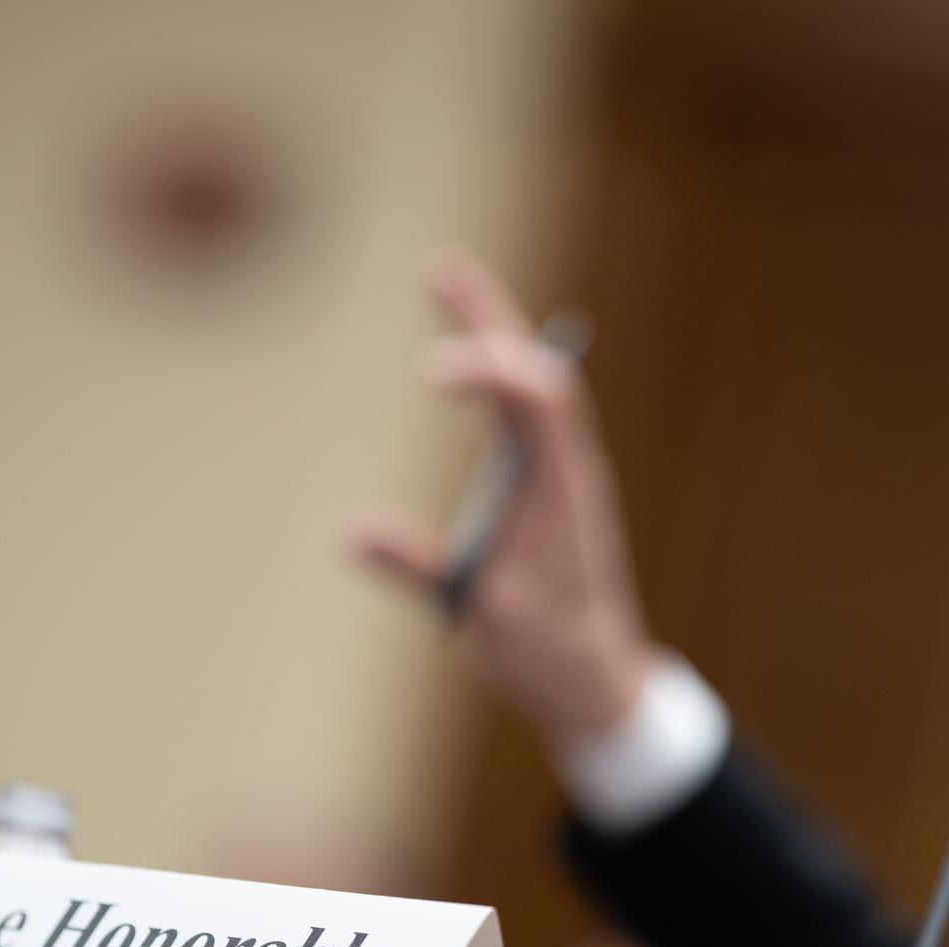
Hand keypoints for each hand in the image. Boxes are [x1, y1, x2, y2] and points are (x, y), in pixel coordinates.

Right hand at [349, 254, 653, 742]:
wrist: (597, 677)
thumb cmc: (546, 649)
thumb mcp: (481, 614)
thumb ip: (421, 569)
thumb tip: (351, 532)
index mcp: (561, 488)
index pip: (532, 401)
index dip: (488, 370)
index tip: (430, 372)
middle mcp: (567, 466)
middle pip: (535, 367)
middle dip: (487, 316)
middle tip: (440, 267)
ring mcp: (560, 472)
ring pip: (532, 381)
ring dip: (492, 331)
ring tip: (446, 279)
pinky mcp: (546, 486)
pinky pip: (525, 410)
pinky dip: (497, 373)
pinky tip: (475, 358)